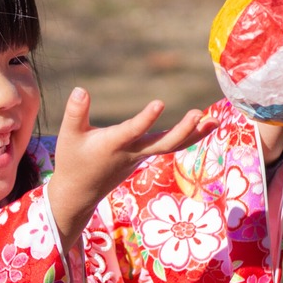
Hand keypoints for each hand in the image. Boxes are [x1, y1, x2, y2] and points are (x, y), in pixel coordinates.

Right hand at [48, 87, 218, 250]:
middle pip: (163, 144)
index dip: (146, 118)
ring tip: (214, 120)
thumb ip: (75, 113)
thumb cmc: (72, 161)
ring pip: (172, 146)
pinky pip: (169, 146)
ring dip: (194, 134)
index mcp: (113, 145)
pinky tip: (201, 125)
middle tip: (198, 114)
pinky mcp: (143, 157)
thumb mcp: (68, 135)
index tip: (159, 103)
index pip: (132, 131)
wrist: (79, 193)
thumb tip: (81, 89)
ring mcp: (140, 157)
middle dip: (182, 130)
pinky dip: (187, 136)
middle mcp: (131, 152)